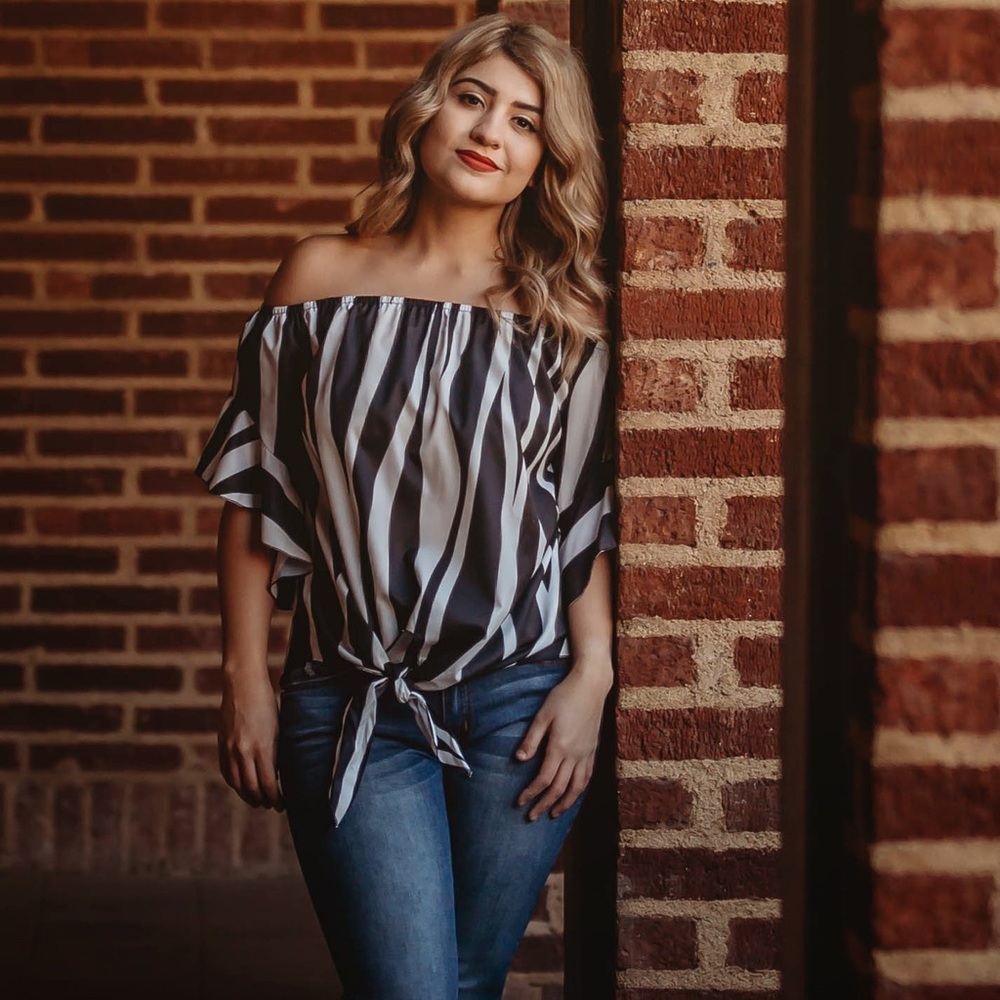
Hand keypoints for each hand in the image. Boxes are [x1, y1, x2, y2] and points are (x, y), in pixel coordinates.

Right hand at [218, 668, 284, 810]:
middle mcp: (244, 751)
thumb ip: (276, 752)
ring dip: (248, 795)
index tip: (283, 805)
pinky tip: (242, 786)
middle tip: (272, 805)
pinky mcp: (221, 745)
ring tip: (258, 800)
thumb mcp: (278, 728)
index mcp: (263, 747)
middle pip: (251, 788)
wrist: (242, 684)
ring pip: (237, 784)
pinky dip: (235, 783)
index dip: (276, 799)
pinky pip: (227, 772)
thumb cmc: (267, 703)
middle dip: (263, 801)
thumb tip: (279, 774)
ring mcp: (230, 749)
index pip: (269, 784)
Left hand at [514, 666, 611, 820]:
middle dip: (544, 805)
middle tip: (532, 817)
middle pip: (559, 788)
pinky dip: (580, 790)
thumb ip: (531, 739)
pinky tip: (574, 794)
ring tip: (554, 814)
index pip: (543, 779)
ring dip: (565, 803)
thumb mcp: (542, 715)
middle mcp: (575, 755)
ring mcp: (586, 753)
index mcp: (559, 747)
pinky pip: (588, 776)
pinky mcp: (594, 749)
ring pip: (577, 787)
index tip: (519, 803)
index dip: (531, 793)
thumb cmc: (564, 696)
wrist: (591, 686)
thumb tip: (519, 760)